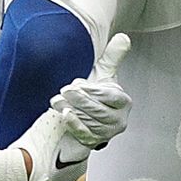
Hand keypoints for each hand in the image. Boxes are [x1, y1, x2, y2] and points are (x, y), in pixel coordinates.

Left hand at [51, 34, 131, 148]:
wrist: (84, 118)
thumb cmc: (95, 97)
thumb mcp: (104, 75)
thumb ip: (113, 56)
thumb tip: (122, 38)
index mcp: (123, 102)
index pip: (111, 96)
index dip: (95, 90)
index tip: (78, 83)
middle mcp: (118, 120)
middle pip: (99, 110)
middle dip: (80, 100)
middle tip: (65, 90)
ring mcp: (106, 133)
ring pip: (90, 122)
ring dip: (72, 110)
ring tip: (58, 101)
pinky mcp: (94, 142)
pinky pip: (85, 134)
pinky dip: (74, 124)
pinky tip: (64, 114)